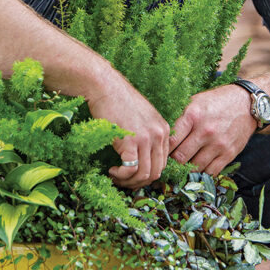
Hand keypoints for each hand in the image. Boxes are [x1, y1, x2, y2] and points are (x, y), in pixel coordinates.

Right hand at [87, 74, 169, 188]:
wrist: (105, 87)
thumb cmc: (118, 101)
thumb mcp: (141, 118)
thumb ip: (147, 135)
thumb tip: (141, 159)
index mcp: (164, 129)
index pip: (163, 162)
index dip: (148, 174)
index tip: (133, 176)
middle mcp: (159, 134)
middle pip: (156, 171)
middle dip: (140, 182)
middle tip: (124, 181)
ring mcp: (146, 138)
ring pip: (145, 174)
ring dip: (129, 181)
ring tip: (116, 177)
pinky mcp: (131, 141)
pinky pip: (131, 170)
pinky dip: (121, 176)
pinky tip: (112, 171)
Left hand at [169, 85, 255, 176]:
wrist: (246, 104)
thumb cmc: (216, 102)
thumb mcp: (195, 101)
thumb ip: (179, 117)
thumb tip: (161, 134)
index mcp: (193, 116)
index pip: (171, 141)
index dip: (163, 150)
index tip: (160, 152)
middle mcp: (205, 131)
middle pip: (180, 158)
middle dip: (172, 163)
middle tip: (168, 164)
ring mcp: (218, 144)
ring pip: (195, 168)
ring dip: (186, 170)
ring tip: (181, 167)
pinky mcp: (229, 154)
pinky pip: (210, 172)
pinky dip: (202, 172)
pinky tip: (197, 168)